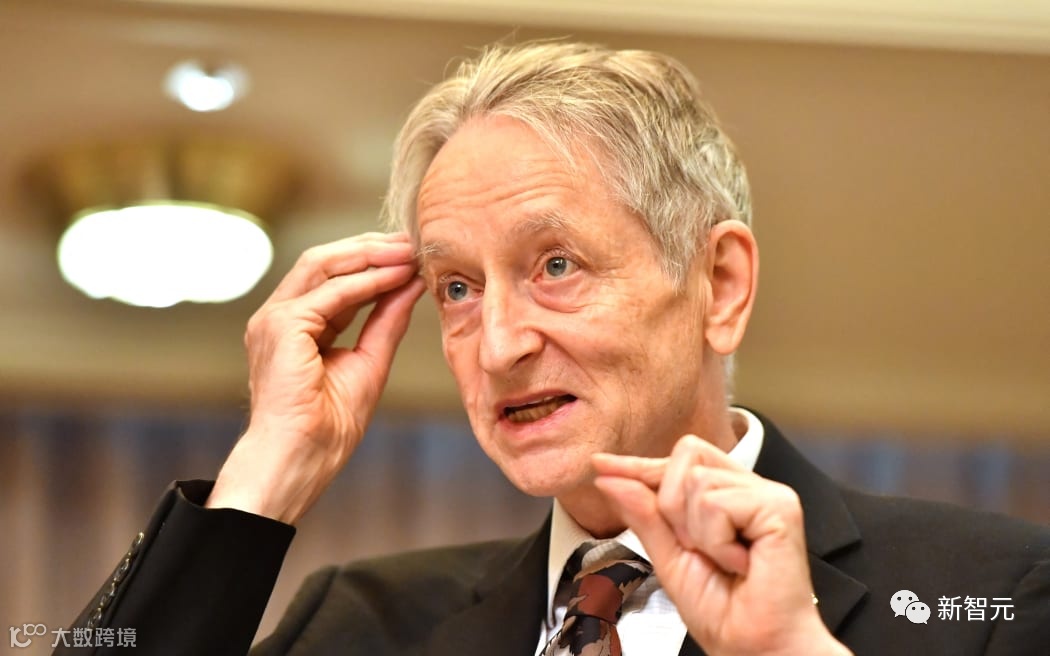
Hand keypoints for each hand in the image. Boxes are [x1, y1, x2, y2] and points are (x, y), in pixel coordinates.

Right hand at [207, 232, 425, 523]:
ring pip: (322, 264)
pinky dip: (366, 281)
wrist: (301, 459)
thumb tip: (410, 284)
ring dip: (369, 255)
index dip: (372, 262)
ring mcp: (274, 319)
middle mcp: (278, 317)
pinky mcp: (281, 327)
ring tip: (407, 251)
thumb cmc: (327, 426)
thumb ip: (386, 320)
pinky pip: (330, 293)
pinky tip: (395, 276)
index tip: (410, 254)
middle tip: (411, 242)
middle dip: (371, 247)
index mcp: (295, 326)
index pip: (333, 278)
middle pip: (324, 260)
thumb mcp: (370, 361)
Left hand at [592, 436, 850, 655]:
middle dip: (672, 505)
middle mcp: (747, 486)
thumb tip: (609, 479)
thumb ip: (643, 514)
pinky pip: (716, 503)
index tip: (601, 465)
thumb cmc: (724, 612)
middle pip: (685, 455)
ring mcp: (766, 493)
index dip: (639, 464)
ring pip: (697, 480)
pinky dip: (715, 540)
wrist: (756, 649)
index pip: (676, 460)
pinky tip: (739, 562)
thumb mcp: (668, 559)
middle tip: (697, 549)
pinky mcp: (780, 505)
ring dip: (696, 532)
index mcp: (724, 494)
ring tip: (723, 560)